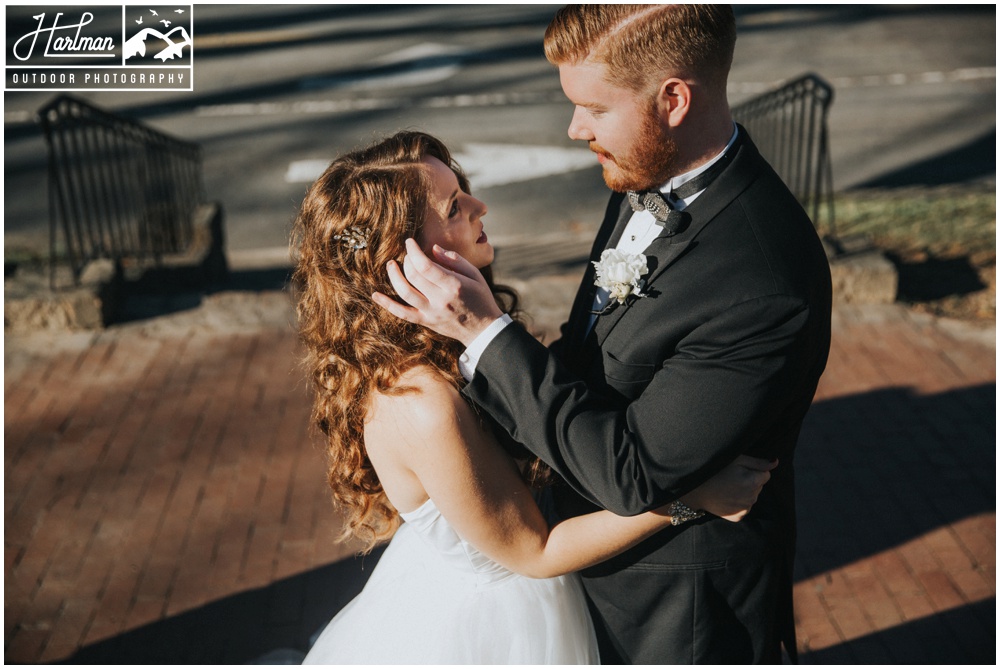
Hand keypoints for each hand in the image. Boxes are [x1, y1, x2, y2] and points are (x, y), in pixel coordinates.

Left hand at [371, 239, 502, 345]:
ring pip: (404, 292)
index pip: (426, 265)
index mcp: (454, 285)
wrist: (483, 329)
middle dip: (406, 260)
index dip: (413, 251)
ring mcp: (431, 312)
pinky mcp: (426, 322)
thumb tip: (433, 248)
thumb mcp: (475, 275)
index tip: (409, 242)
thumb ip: (454, 260)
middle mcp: (440, 299)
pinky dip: (387, 304)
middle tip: (406, 254)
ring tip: (391, 265)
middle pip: (413, 276)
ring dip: (394, 276)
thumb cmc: (480, 298)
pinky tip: (376, 295)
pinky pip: (402, 313)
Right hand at [680, 455, 776, 522]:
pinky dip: (739, 503)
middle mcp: (752, 497)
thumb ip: (758, 462)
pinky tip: (727, 497)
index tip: (740, 470)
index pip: (766, 475)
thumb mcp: (737, 460)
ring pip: (753, 497)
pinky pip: (745, 507)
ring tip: (729, 488)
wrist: (696, 490)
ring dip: (746, 492)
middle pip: (759, 486)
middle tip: (732, 478)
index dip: (754, 470)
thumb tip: (775, 462)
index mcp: (754, 482)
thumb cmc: (716, 470)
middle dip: (751, 481)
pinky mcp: (738, 517)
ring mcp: (745, 509)